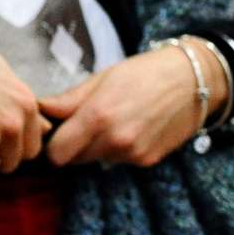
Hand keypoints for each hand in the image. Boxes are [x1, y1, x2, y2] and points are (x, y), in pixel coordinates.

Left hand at [43, 40, 224, 167]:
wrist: (193, 81)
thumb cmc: (143, 73)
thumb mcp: (101, 79)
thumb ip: (68, 100)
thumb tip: (41, 110)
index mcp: (98, 117)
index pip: (57, 153)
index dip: (50, 143)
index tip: (52, 130)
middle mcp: (115, 141)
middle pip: (73, 159)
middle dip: (70, 145)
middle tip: (76, 124)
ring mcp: (134, 155)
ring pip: (95, 160)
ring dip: (93, 147)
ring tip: (106, 121)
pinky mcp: (148, 161)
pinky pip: (117, 160)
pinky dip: (115, 149)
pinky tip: (127, 127)